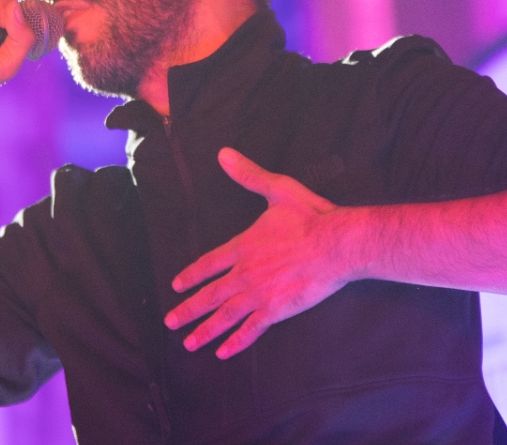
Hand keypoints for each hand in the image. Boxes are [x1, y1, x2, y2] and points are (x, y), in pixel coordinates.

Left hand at [164, 148, 357, 358]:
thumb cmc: (309, 216)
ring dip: (204, 331)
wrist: (336, 243)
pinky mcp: (277, 310)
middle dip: (187, 310)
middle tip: (170, 322)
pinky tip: (223, 353)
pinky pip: (251, 330)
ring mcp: (258, 294)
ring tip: (188, 344)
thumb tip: (224, 154)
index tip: (176, 286)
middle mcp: (244, 273)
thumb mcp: (277, 189)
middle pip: (209, 296)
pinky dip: (236, 342)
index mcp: (242, 246)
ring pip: (224, 316)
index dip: (191, 276)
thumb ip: (248, 175)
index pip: (208, 264)